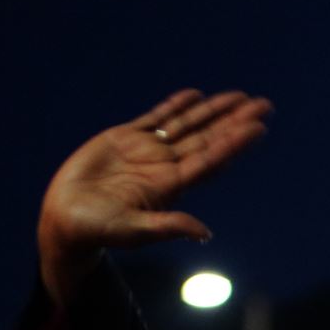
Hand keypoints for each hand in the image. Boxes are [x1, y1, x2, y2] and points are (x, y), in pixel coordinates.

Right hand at [36, 89, 273, 306]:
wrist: (66, 220)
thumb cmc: (98, 231)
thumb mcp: (134, 231)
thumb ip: (168, 226)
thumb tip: (204, 233)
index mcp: (170, 186)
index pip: (210, 159)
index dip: (234, 143)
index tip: (258, 128)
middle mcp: (164, 166)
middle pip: (207, 138)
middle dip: (235, 122)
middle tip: (264, 105)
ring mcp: (146, 151)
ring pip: (187, 125)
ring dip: (213, 111)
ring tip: (240, 97)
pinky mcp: (124, 139)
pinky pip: (155, 118)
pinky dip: (175, 106)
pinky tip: (194, 96)